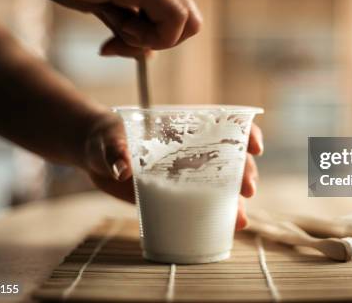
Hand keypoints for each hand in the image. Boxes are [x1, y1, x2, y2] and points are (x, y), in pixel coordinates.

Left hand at [84, 115, 263, 230]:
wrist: (96, 158)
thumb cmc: (105, 139)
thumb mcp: (108, 140)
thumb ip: (115, 150)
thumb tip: (122, 169)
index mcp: (185, 129)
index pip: (225, 125)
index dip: (246, 133)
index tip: (255, 147)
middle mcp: (194, 151)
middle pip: (232, 159)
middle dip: (245, 173)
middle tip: (247, 190)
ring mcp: (188, 175)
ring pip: (223, 186)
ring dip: (236, 201)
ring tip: (240, 219)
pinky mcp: (178, 196)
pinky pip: (205, 205)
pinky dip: (219, 216)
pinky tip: (227, 227)